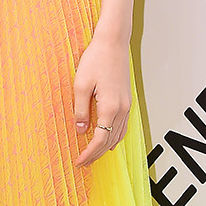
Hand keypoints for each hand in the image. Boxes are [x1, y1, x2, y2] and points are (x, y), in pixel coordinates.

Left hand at [72, 26, 130, 167]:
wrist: (113, 43)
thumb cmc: (96, 59)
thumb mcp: (81, 85)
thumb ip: (81, 110)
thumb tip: (81, 130)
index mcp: (111, 108)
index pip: (99, 139)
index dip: (88, 153)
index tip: (78, 161)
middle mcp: (122, 109)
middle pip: (110, 141)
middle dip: (96, 154)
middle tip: (83, 163)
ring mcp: (127, 105)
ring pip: (118, 135)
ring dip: (106, 148)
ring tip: (92, 155)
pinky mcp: (127, 100)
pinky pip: (122, 126)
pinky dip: (114, 137)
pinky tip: (107, 140)